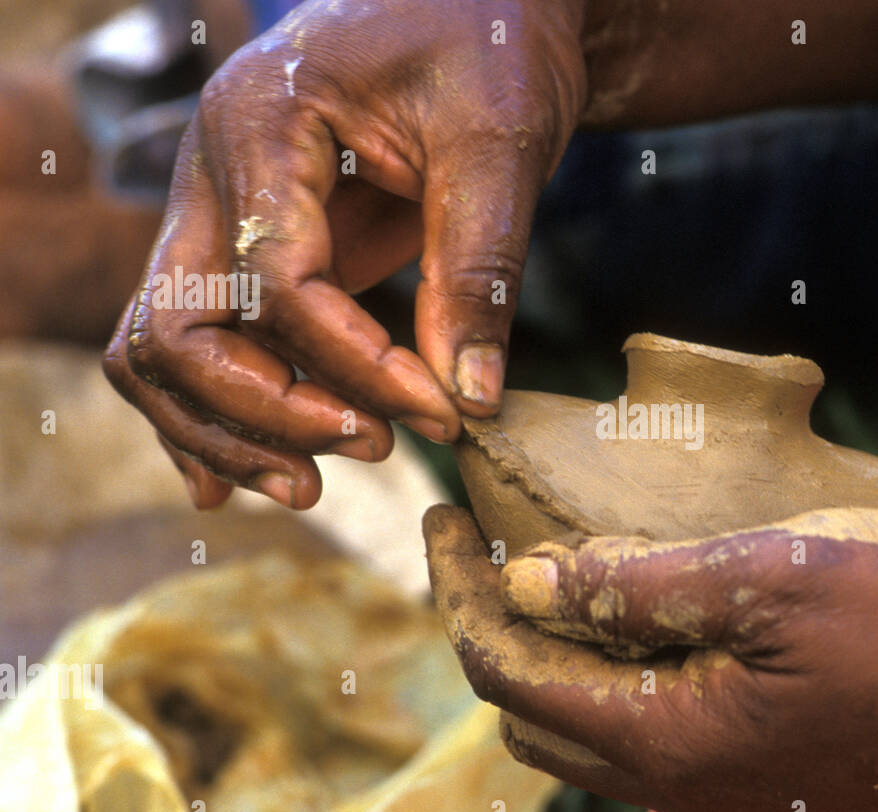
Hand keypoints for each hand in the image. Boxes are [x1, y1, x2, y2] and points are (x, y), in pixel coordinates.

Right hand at [104, 0, 586, 508]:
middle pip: (175, 326)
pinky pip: (197, 337)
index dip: (353, 363)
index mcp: (261, 122)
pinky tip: (246, 475)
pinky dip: (214, 411)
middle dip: (263, 410)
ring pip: (164, 346)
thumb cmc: (487, 48)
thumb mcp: (499, 145)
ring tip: (318, 484)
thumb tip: (468, 397)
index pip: (273, 281)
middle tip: (371, 448)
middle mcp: (212, 171)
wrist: (476, 9)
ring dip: (230, 426)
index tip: (437, 410)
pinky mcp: (248, 246)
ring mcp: (217, 210)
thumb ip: (478, 268)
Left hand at [424, 504, 877, 811]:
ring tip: (562, 569)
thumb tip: (533, 582)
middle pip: (537, 711)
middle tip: (494, 543)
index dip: (463, 593)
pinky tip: (646, 612)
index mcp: (670, 740)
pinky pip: (652, 734)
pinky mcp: (761, 780)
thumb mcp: (772, 580)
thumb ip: (640, 587)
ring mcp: (724, 792)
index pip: (511, 672)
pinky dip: (619, 675)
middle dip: (498, 627)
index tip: (445, 516)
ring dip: (558, 654)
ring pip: (591, 728)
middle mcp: (683, 785)